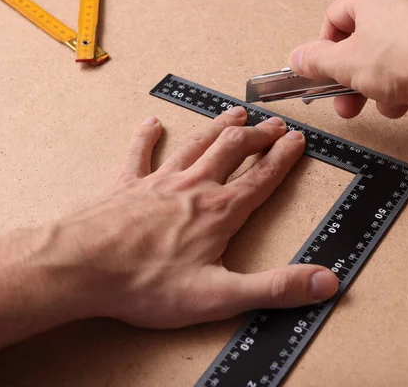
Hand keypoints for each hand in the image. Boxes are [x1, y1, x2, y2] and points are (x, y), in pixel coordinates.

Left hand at [57, 108, 337, 327]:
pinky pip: (139, 153)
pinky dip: (147, 137)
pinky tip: (152, 123)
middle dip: (257, 135)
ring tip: (235, 112)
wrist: (82, 268)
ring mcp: (159, 181)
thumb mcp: (220, 296)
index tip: (297, 139)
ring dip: (218, 127)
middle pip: (233, 151)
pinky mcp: (126, 185)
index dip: (283, 157)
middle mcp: (194, 187)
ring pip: (196, 144)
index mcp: (219, 211)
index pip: (262, 178)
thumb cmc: (147, 284)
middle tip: (274, 123)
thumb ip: (275, 287)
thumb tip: (326, 281)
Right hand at [288, 0, 407, 121]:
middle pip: (367, 50)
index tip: (322, 74)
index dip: (324, 50)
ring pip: (397, 67)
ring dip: (391, 94)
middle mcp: (402, 5)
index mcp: (371, 0)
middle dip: (359, 85)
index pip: (335, 20)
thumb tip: (299, 58)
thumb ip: (318, 62)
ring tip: (397, 104)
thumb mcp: (346, 64)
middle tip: (351, 106)